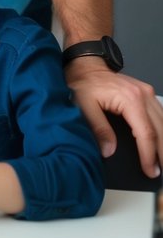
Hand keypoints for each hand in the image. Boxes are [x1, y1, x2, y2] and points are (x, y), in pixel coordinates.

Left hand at [66, 57, 161, 176]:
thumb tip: (109, 151)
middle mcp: (144, 95)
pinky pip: (160, 115)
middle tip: (160, 172)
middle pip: (160, 130)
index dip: (149, 154)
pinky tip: (161, 142)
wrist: (86, 65)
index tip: (150, 171)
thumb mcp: (83, 106)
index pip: (146, 133)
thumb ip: (98, 128)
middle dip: (162, 153)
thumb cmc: (82, 83)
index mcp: (130, 99)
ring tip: (162, 161)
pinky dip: (162, 130)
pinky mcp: (146, 94)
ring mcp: (147, 93)